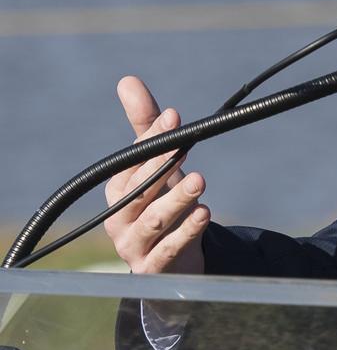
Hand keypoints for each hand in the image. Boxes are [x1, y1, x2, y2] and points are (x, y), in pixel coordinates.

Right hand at [103, 76, 206, 274]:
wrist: (171, 260)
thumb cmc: (161, 202)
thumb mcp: (158, 165)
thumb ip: (147, 127)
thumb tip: (127, 80)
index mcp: (118, 188)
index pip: (133, 160)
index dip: (153, 138)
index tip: (174, 117)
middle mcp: (119, 216)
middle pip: (138, 191)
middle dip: (160, 168)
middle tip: (185, 148)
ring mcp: (133, 244)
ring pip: (153, 221)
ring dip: (176, 200)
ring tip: (200, 182)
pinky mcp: (152, 268)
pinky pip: (168, 250)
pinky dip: (185, 232)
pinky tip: (205, 214)